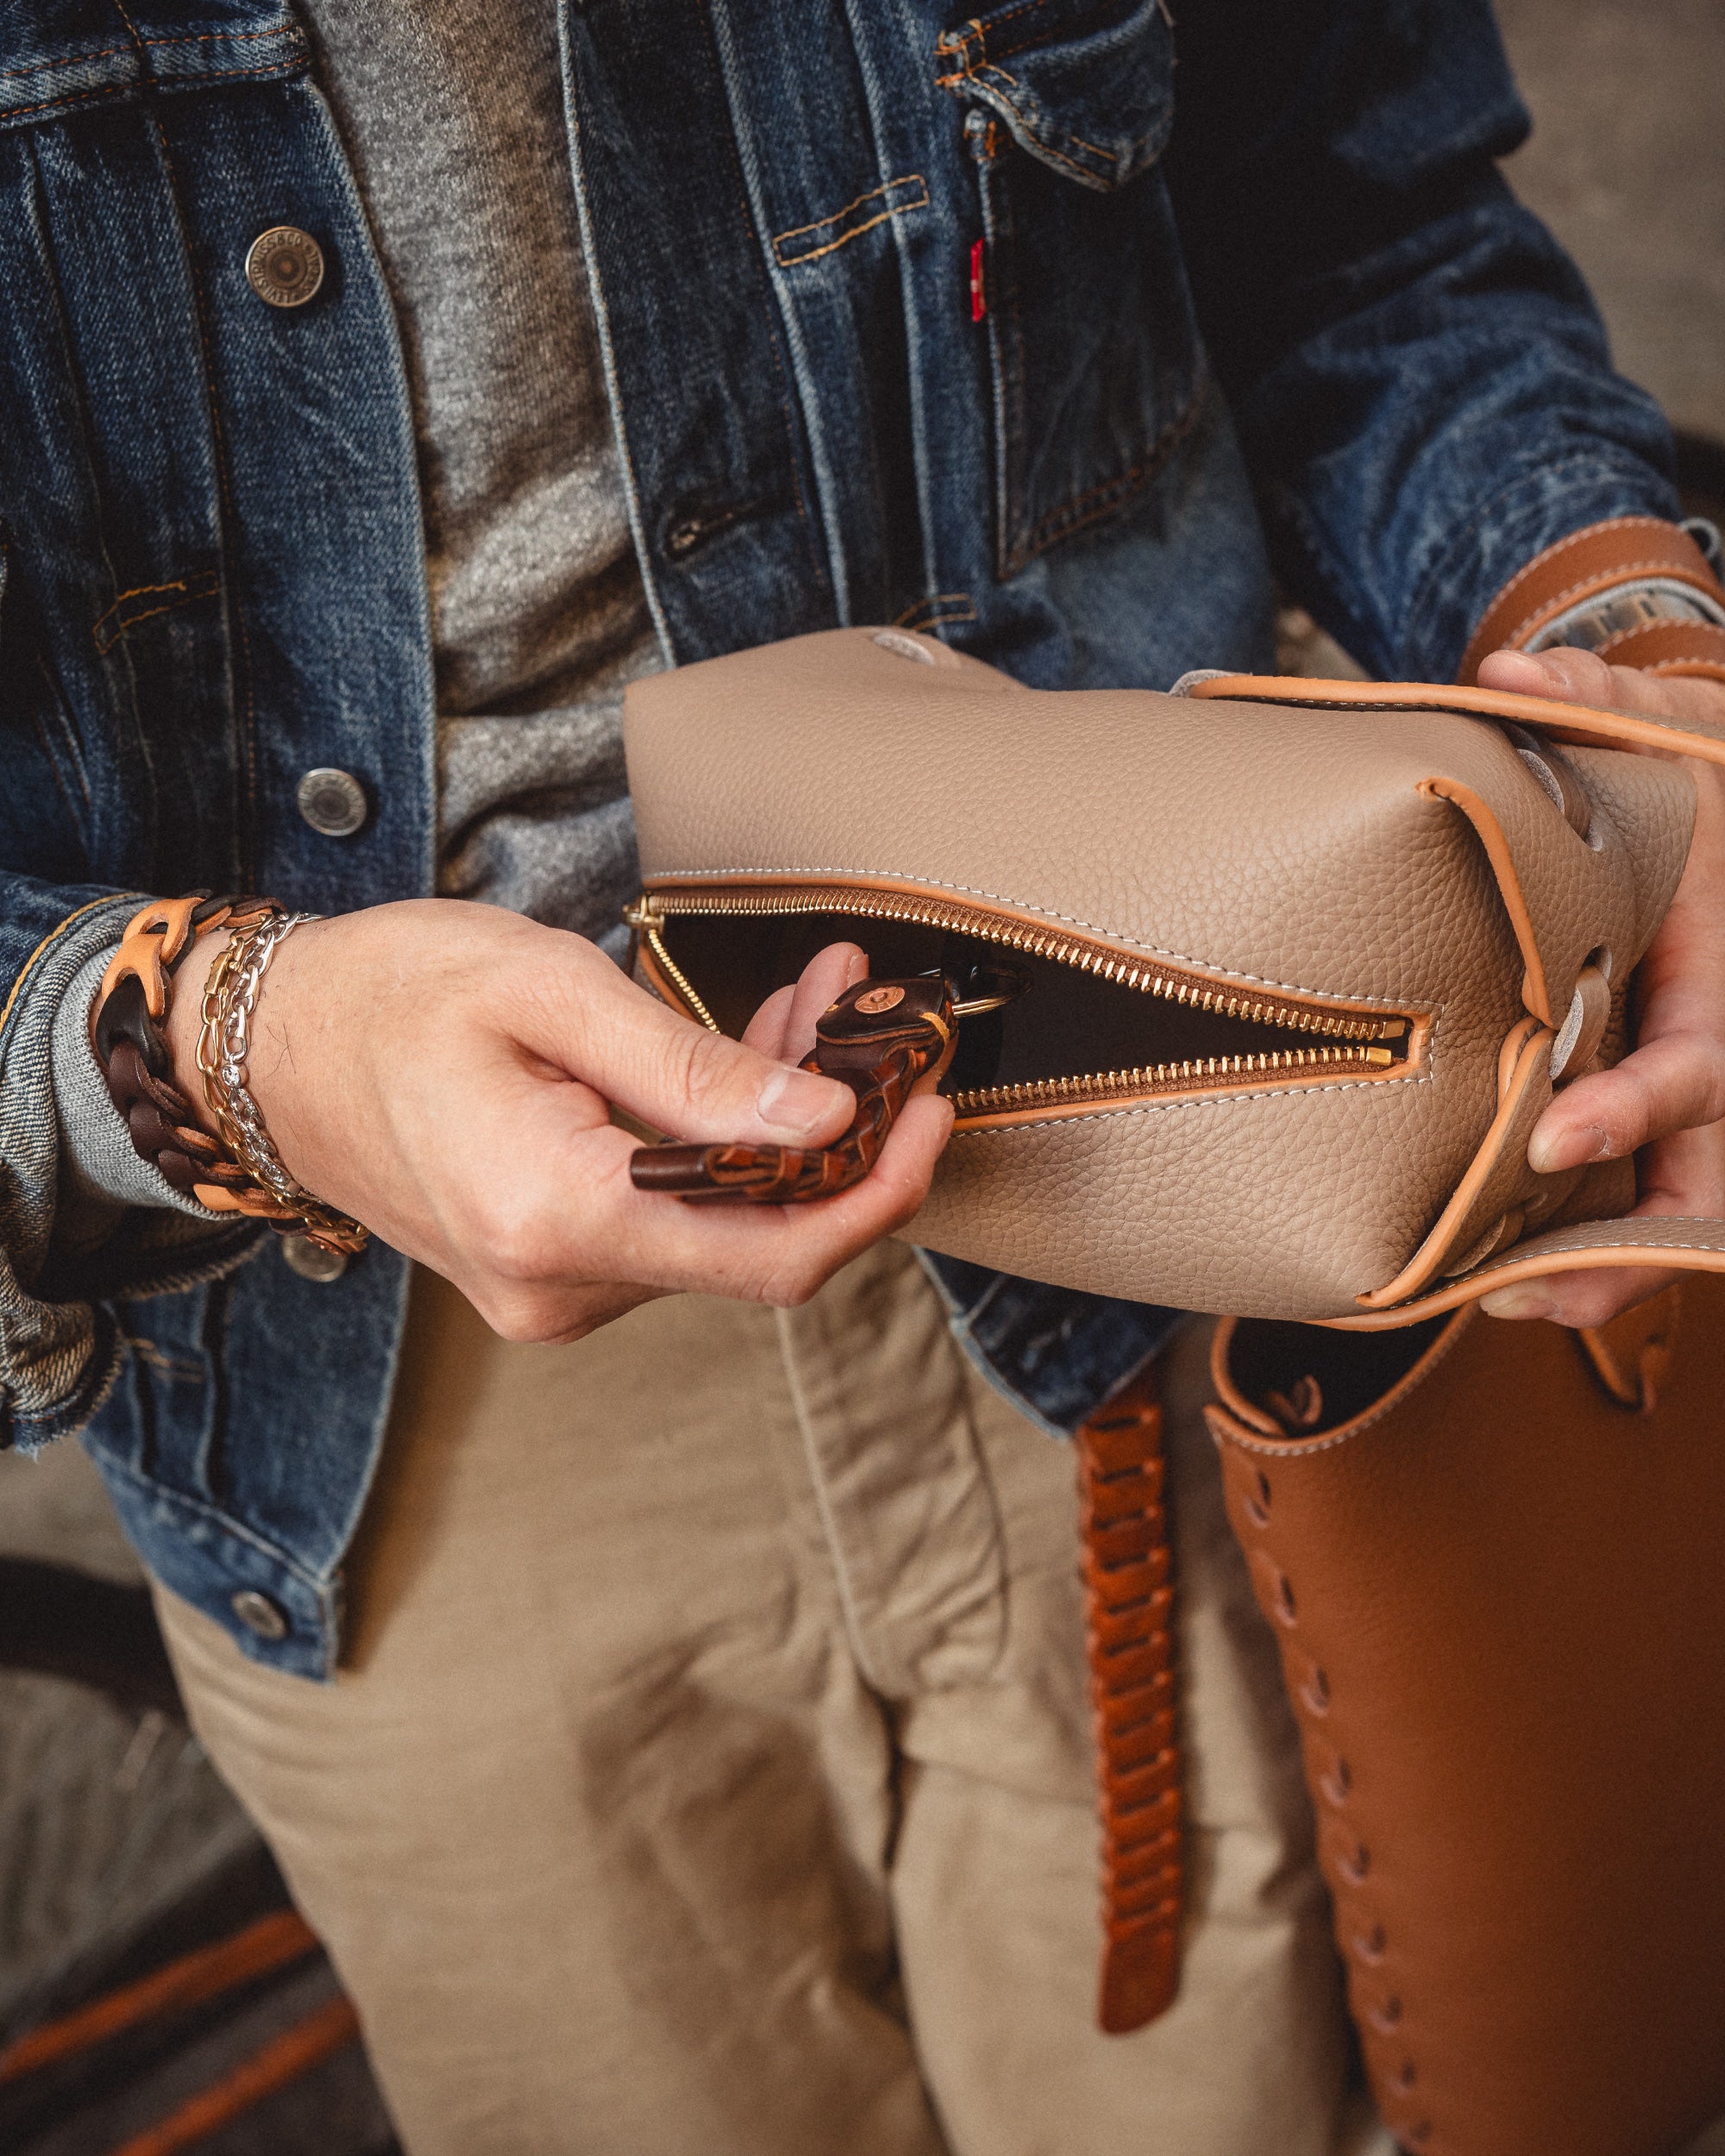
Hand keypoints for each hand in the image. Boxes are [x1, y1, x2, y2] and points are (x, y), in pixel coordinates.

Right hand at [165, 901, 952, 1342]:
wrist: (268, 1052)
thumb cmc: (391, 995)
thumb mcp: (550, 990)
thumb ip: (695, 1070)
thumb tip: (826, 1121)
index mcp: (559, 1217)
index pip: (776, 1255)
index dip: (878, 1192)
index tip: (928, 1106)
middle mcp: (562, 1285)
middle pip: (760, 1237)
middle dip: (836, 1129)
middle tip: (864, 1012)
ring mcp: (555, 1291)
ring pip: (724, 1223)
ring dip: (782, 1124)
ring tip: (809, 1003)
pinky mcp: (554, 1271)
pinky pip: (675, 1218)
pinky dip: (725, 1144)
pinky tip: (743, 1057)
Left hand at [1474, 646, 1724, 1324]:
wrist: (1724, 816)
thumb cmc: (1700, 776)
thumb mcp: (1664, 730)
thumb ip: (1595, 706)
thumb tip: (1512, 678)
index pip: (1698, 1065)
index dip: (1636, 1107)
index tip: (1556, 1141)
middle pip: (1706, 1181)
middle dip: (1631, 1248)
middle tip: (1532, 1296)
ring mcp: (1704, 1085)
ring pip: (1683, 1206)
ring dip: (1609, 1268)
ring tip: (1509, 1306)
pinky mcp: (1668, 1108)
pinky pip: (1649, 1189)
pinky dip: (1594, 1240)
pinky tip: (1512, 1272)